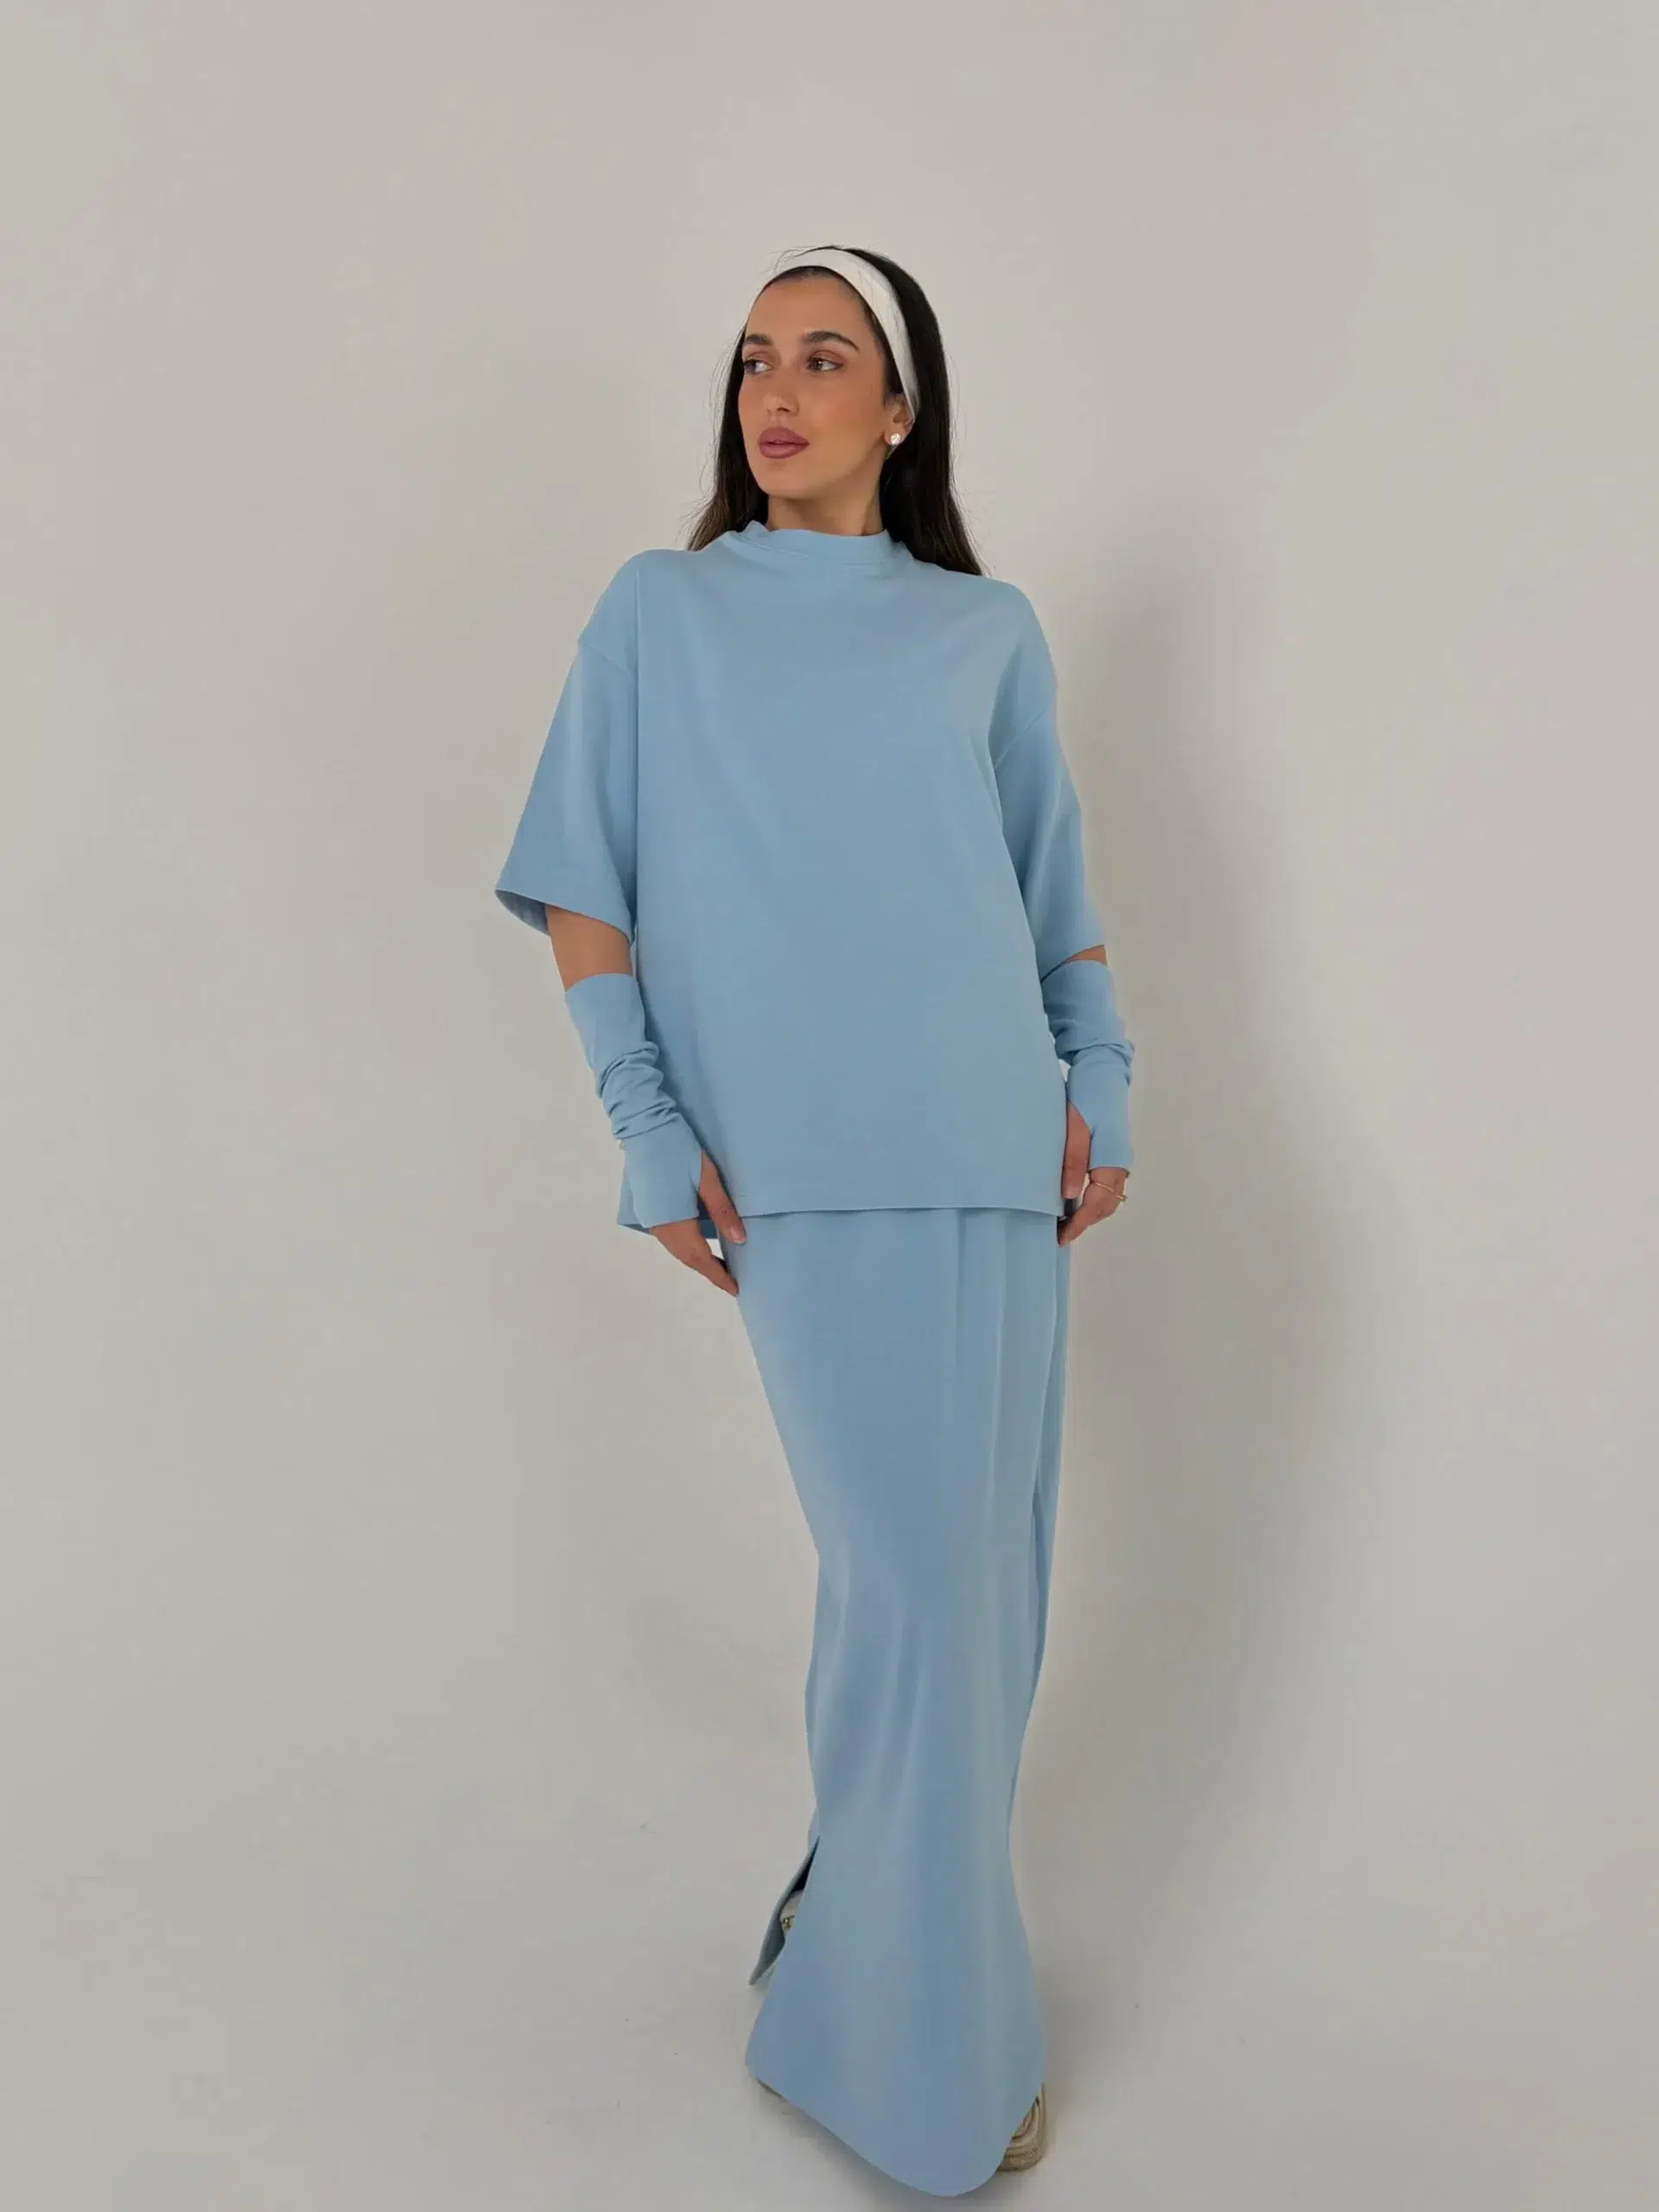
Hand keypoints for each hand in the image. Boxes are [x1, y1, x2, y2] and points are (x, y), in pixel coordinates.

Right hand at [650, 1151, 746, 1292]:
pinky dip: (684, 1248)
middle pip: (687, 1258)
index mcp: (676, 1222)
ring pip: (676, 1249)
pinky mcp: (647, 1209)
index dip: (718, 1276)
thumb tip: (739, 1240)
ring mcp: (650, 1219)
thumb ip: (722, 1210)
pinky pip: (668, 1238)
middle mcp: (660, 1227)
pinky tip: (695, 1244)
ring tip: (717, 1265)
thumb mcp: (707, 1178)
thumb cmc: (678, 1149)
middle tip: (730, 1279)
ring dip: (696, 1260)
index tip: (735, 1288)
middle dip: (709, 1271)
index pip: (701, 1259)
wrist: (643, 1127)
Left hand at [1058, 1099, 1127, 1245]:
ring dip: (1090, 1212)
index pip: (1097, 1203)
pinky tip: (1075, 1198)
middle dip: (1085, 1222)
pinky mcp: (1112, 1152)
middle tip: (1060, 1233)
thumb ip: (1073, 1162)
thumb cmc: (1086, 1097)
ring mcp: (1118, 1158)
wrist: (1102, 1072)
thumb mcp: (1075, 1128)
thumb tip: (1068, 1197)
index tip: (1062, 1236)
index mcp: (1111, 1160)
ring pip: (1108, 1197)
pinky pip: (1106, 1185)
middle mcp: (1119, 1163)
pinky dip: (1093, 1198)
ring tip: (1065, 1220)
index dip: (1079, 1223)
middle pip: (1106, 1205)